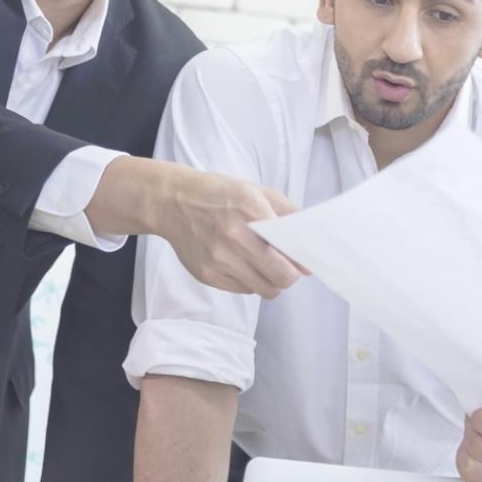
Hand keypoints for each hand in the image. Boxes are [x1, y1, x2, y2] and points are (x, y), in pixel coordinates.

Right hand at [163, 167, 304, 298]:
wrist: (173, 202)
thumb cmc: (220, 195)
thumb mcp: (257, 192)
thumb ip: (288, 214)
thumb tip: (309, 246)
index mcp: (251, 210)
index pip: (290, 249)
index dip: (302, 261)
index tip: (305, 263)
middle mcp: (234, 236)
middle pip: (281, 278)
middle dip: (289, 276)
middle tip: (286, 267)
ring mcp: (219, 258)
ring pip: (264, 290)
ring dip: (271, 281)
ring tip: (264, 265)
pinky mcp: (207, 274)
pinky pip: (244, 290)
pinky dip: (250, 282)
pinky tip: (242, 264)